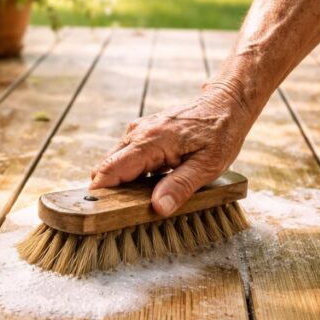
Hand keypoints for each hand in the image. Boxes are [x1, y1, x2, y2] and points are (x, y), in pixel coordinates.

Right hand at [89, 82, 255, 215]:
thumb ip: (180, 186)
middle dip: (107, 191)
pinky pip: (125, 157)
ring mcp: (138, 132)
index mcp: (150, 141)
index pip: (110, 169)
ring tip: (132, 204)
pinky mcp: (142, 134)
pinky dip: (128, 173)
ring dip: (119, 183)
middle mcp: (137, 134)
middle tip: (116, 216)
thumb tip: (158, 207)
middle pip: (106, 167)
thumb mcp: (208, 165)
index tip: (93, 213)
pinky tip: (145, 187)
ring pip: (114, 162)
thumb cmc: (220, 132)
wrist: (225, 103)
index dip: (99, 192)